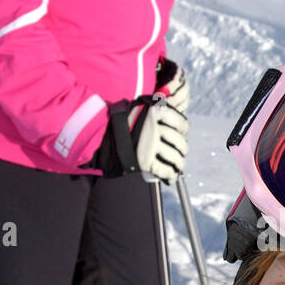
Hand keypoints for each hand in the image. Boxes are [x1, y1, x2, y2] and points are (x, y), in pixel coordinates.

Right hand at [90, 65, 189, 182]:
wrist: (101, 132)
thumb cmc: (122, 121)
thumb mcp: (141, 108)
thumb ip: (157, 111)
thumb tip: (175, 125)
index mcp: (157, 112)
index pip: (182, 124)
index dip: (183, 130)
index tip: (182, 133)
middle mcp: (156, 128)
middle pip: (180, 142)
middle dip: (182, 149)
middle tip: (181, 152)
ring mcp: (150, 145)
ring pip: (175, 157)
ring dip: (178, 164)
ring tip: (177, 166)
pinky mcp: (145, 160)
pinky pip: (164, 170)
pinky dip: (170, 175)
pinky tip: (171, 177)